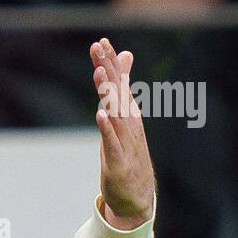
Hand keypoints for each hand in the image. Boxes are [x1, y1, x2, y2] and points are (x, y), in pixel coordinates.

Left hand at [91, 38, 155, 229]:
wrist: (138, 195)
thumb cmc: (127, 153)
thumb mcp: (121, 119)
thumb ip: (121, 89)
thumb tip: (123, 59)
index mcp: (127, 113)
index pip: (118, 83)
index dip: (109, 63)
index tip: (101, 42)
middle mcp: (128, 123)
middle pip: (117, 92)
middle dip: (108, 69)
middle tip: (99, 47)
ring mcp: (125, 141)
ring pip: (116, 113)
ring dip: (108, 94)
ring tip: (99, 74)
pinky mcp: (118, 161)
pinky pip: (112, 142)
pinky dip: (107, 128)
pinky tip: (100, 115)